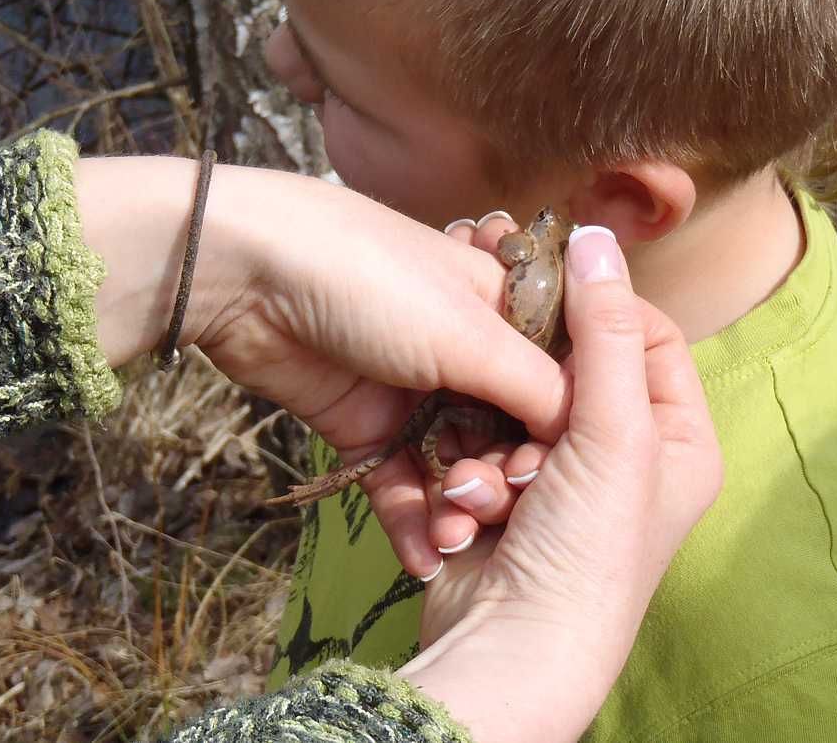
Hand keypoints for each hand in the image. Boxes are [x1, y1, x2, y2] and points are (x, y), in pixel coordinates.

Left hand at [74, 155, 568, 578]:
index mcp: (499, 310)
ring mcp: (410, 390)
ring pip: (448, 464)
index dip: (562, 432)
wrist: (250, 275)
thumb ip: (533, 384)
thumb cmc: (374, 279)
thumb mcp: (469, 331)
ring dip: (455, 508)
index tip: (572, 482)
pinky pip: (396, 481)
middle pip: (501, 432)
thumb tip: (586, 427)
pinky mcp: (360, 425)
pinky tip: (425, 560)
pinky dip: (409, 519)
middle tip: (504, 523)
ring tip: (457, 547)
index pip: (552, 379)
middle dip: (503, 481)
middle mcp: (461, 352)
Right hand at [397, 225, 723, 742]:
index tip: (545, 293)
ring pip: (510, 410)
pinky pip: (476, 453)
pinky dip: (467, 479)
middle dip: (528, 395)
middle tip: (513, 414)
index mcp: (676, 439)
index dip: (597, 309)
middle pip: (568, 371)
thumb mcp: (613, 433)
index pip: (646, 335)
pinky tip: (468, 513)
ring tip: (496, 491)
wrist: (512, 650)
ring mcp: (559, 480)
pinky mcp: (502, 500)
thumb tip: (597, 237)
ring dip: (489, 448)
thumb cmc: (586, 551)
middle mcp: (625, 457)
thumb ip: (606, 331)